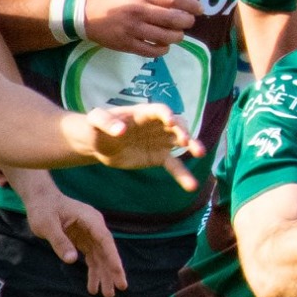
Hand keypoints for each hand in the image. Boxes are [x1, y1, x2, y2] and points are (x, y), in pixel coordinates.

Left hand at [22, 187, 126, 296]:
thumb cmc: (43, 209)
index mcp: (91, 219)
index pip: (105, 240)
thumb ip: (59, 241)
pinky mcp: (84, 241)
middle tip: (120, 288)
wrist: (40, 200)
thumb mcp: (47, 224)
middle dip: (113, 270)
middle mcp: (95, 228)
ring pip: (101, 257)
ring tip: (107, 294)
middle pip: (107, 251)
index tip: (118, 271)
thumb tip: (72, 260)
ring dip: (104, 275)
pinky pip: (92, 258)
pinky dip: (93, 272)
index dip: (112, 256)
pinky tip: (93, 287)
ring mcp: (90, 235)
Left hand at [81, 105, 206, 188]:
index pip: (159, 110)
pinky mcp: (159, 157)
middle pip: (176, 125)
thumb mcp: (96, 120)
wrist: (97, 144)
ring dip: (193, 146)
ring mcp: (160, 141)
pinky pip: (174, 165)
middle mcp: (157, 125)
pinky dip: (183, 175)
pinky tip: (191, 186)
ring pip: (181, 143)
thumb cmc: (95, 127)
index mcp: (143, 113)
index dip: (166, 115)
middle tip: (185, 142)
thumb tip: (121, 130)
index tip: (170, 122)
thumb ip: (106, 122)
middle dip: (183, 131)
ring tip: (200, 153)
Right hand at [84, 0, 201, 56]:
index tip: (199, 9)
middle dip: (187, 22)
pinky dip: (163, 49)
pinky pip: (153, 51)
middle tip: (187, 22)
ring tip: (176, 33)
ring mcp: (132, 28)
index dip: (191, 5)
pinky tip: (163, 43)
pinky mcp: (127, 44)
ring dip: (177, 36)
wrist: (87, 13)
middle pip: (174, 20)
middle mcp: (138, 9)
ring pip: (166, 37)